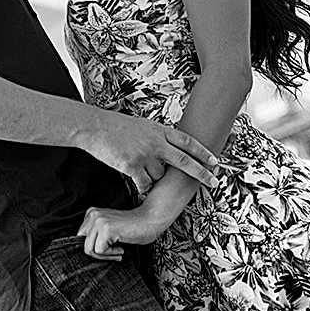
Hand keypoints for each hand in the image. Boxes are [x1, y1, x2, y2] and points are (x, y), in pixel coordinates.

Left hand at [76, 204, 172, 259]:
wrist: (150, 220)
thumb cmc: (133, 227)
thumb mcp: (109, 229)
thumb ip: (96, 235)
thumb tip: (85, 252)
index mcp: (91, 213)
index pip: (81, 238)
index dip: (95, 247)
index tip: (108, 249)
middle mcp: (93, 215)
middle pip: (84, 244)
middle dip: (98, 253)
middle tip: (115, 252)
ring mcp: (99, 221)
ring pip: (89, 249)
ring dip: (105, 255)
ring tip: (119, 250)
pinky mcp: (106, 229)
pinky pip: (99, 251)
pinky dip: (111, 254)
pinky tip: (122, 248)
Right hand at [79, 109, 217, 194]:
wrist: (95, 127)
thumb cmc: (116, 126)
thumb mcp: (142, 126)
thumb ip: (158, 137)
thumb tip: (169, 148)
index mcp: (159, 131)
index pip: (187, 142)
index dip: (202, 152)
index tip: (214, 161)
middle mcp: (156, 143)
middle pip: (185, 161)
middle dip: (201, 173)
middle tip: (214, 182)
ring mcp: (145, 155)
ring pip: (159, 176)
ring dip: (152, 177)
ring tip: (137, 165)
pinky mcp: (133, 166)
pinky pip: (144, 184)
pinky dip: (141, 185)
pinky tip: (133, 178)